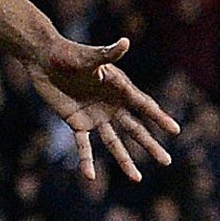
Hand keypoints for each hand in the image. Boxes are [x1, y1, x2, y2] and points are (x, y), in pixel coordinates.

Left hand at [27, 36, 177, 183]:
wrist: (44, 59)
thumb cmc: (68, 54)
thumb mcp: (88, 57)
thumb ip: (107, 54)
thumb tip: (125, 41)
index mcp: (119, 88)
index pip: (144, 106)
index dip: (159, 118)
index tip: (175, 130)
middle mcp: (111, 105)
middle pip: (135, 129)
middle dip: (150, 145)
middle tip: (167, 161)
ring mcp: (95, 116)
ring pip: (114, 143)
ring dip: (125, 160)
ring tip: (138, 179)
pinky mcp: (76, 123)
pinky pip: (83, 145)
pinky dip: (86, 161)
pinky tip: (90, 177)